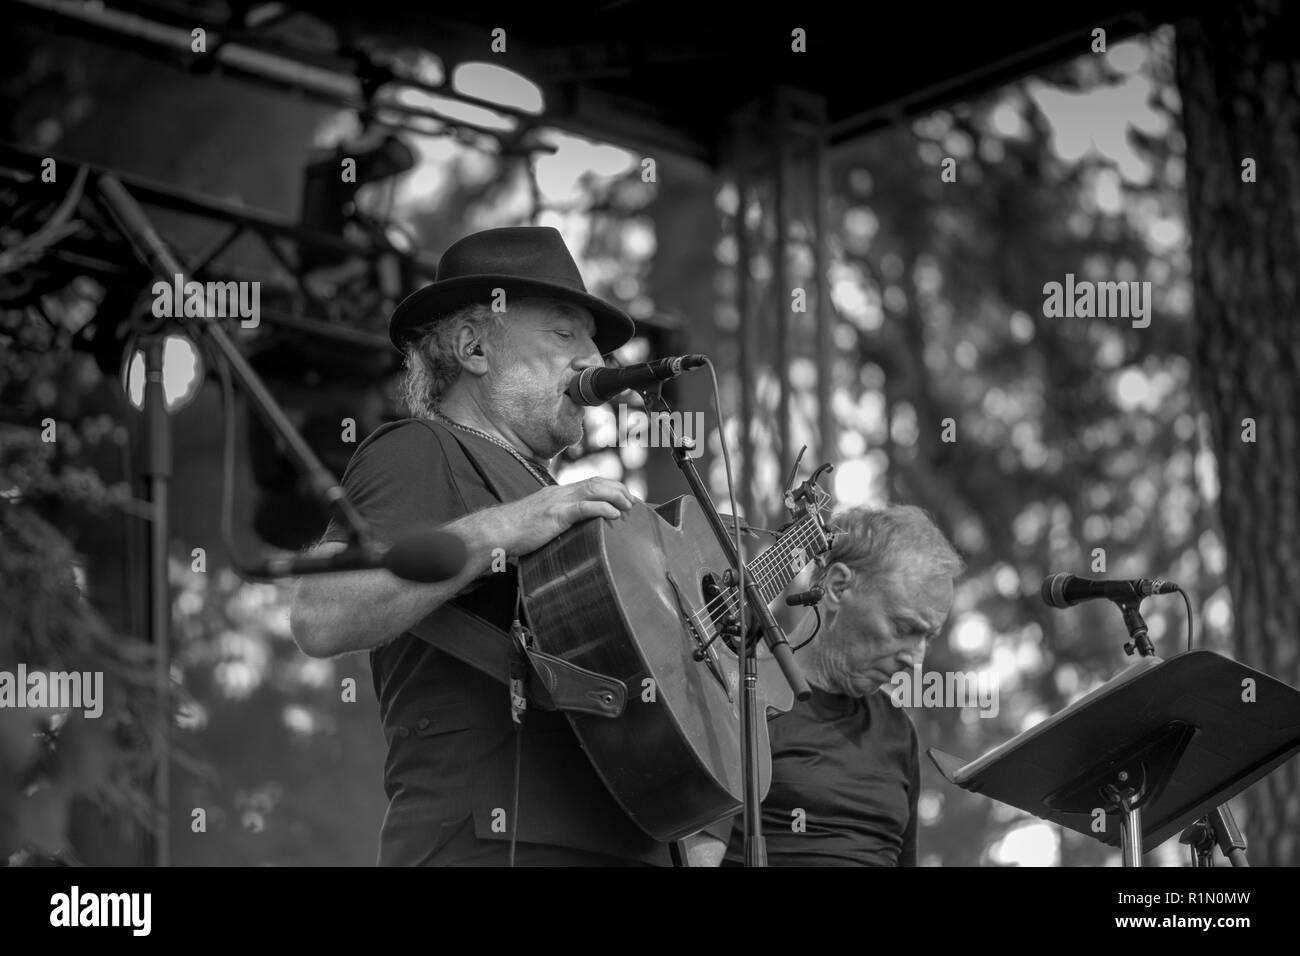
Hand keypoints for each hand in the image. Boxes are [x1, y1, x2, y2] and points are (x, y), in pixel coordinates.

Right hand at [484, 477, 637, 556]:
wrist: (495, 532)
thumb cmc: (514, 532)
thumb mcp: (540, 522)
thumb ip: (556, 522)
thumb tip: (571, 533)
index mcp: (556, 494)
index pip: (589, 483)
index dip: (610, 488)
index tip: (625, 498)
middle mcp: (559, 493)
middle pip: (596, 482)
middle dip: (619, 490)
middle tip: (634, 502)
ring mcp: (557, 502)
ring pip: (593, 490)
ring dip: (615, 497)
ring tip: (629, 506)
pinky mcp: (555, 515)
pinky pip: (583, 508)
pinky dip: (601, 508)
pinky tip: (614, 515)